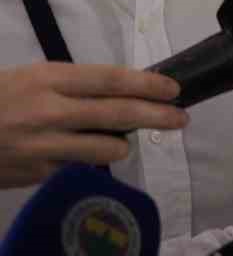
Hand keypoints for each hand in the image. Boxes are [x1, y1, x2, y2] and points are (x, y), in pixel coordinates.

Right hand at [0, 63, 183, 187]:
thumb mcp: (27, 79)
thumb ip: (70, 87)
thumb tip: (119, 93)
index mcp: (46, 80)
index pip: (110, 80)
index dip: (147, 84)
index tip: (173, 89)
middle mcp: (48, 112)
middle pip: (118, 114)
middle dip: (157, 116)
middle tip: (181, 118)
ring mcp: (42, 147)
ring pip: (107, 149)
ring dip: (121, 144)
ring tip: (123, 139)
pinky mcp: (36, 175)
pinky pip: (79, 168)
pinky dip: (87, 162)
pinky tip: (82, 156)